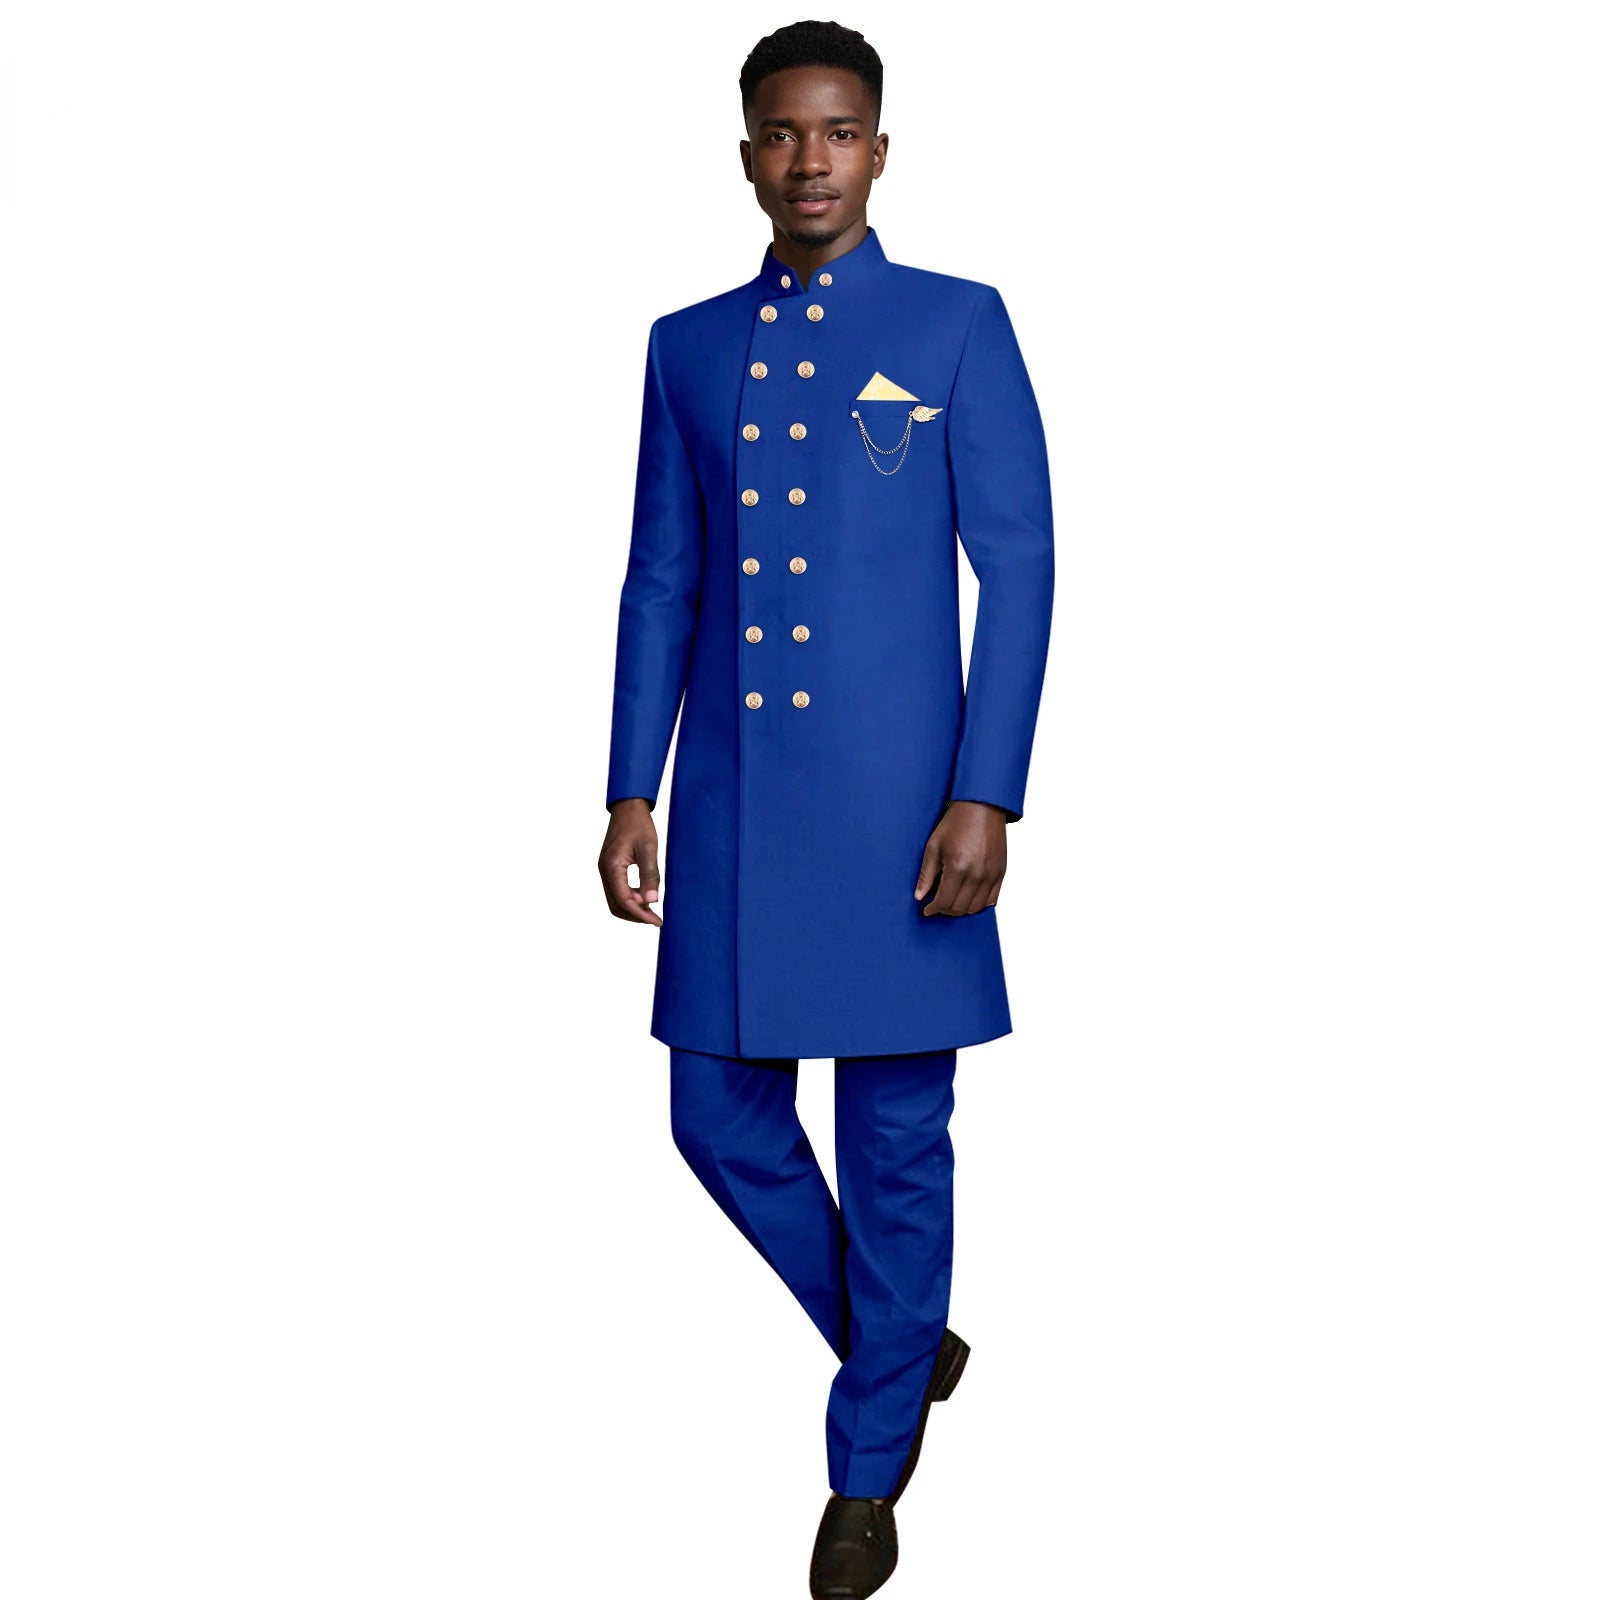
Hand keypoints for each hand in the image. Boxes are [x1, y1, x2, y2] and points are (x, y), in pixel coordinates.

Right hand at [599, 798, 663, 925]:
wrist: (628, 807)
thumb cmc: (638, 823)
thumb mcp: (648, 848)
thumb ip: (649, 874)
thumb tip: (652, 900)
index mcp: (612, 866)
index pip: (624, 900)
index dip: (640, 914)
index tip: (656, 921)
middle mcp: (605, 870)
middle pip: (616, 905)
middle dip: (635, 916)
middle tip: (655, 919)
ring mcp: (605, 870)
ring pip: (615, 900)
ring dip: (633, 908)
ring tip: (652, 910)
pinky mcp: (610, 868)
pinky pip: (617, 890)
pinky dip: (630, 898)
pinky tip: (645, 896)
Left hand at [914, 801, 1006, 915]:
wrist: (982, 806)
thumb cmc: (955, 823)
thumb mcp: (934, 846)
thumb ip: (926, 874)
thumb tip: (919, 896)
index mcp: (957, 867)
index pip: (944, 901)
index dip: (932, 909)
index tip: (927, 909)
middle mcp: (977, 874)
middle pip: (960, 908)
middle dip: (945, 911)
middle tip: (937, 905)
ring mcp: (991, 874)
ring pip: (976, 907)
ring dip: (961, 909)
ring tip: (952, 901)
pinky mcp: (1001, 871)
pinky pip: (992, 899)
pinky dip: (979, 904)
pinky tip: (968, 897)